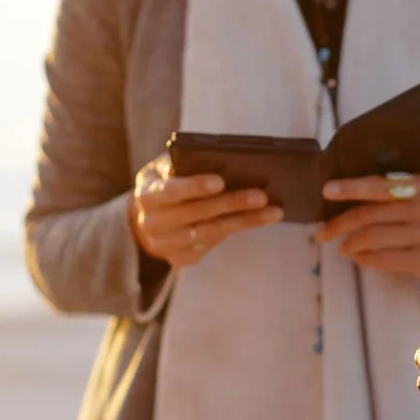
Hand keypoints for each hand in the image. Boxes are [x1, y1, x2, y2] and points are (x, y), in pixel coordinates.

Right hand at [129, 154, 282, 267]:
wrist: (148, 218)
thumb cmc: (164, 183)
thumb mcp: (164, 168)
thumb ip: (181, 163)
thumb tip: (212, 159)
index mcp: (147, 196)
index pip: (170, 191)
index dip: (194, 187)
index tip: (220, 181)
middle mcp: (152, 224)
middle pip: (196, 215)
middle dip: (231, 204)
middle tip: (261, 196)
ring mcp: (166, 246)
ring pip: (209, 233)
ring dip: (243, 221)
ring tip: (272, 211)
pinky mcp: (180, 259)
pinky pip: (212, 245)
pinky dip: (235, 230)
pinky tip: (257, 220)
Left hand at [316, 173, 419, 295]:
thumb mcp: (418, 200)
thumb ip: (388, 195)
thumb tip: (342, 194)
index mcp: (418, 187)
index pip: (377, 185)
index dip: (349, 188)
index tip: (326, 191)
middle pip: (369, 215)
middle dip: (339, 225)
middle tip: (322, 234)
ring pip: (373, 238)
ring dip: (351, 244)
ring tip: (342, 248)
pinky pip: (385, 259)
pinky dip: (366, 260)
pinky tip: (359, 259)